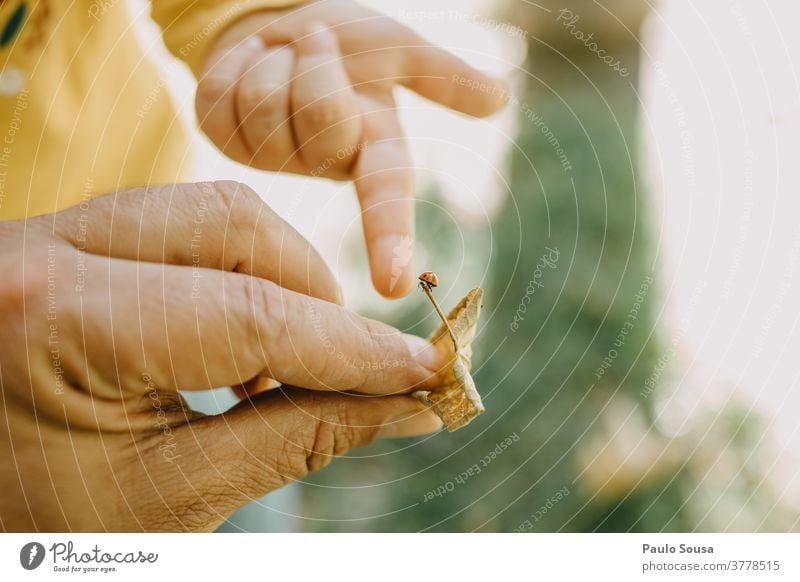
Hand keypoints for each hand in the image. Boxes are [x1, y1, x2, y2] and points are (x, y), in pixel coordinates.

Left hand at [0, 181, 441, 530]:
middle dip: (315, 294)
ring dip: (277, 279)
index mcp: (54, 322)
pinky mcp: (59, 240)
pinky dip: (231, 274)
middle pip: (233, 225)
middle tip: (350, 367)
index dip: (351, 347)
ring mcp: (44, 234)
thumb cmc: (42, 525)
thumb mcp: (168, 497)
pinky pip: (174, 228)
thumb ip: (297, 440)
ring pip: (209, 213)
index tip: (424, 368)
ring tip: (286, 365)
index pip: (247, 315)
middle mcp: (39, 249)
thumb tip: (408, 406)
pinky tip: (234, 344)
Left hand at [196, 0, 507, 296]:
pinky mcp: (223, 137)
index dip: (391, 241)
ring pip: (267, 103)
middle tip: (320, 43)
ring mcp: (270, 156)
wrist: (277, 22)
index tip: (395, 287)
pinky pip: (224, 96)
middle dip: (321, 67)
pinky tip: (252, 65)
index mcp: (372, 149)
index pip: (388, 200)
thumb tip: (500, 97)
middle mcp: (324, 163)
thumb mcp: (397, 50)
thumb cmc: (346, 42)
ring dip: (277, 59)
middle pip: (320, 118)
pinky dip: (239, 62)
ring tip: (287, 56)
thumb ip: (443, 75)